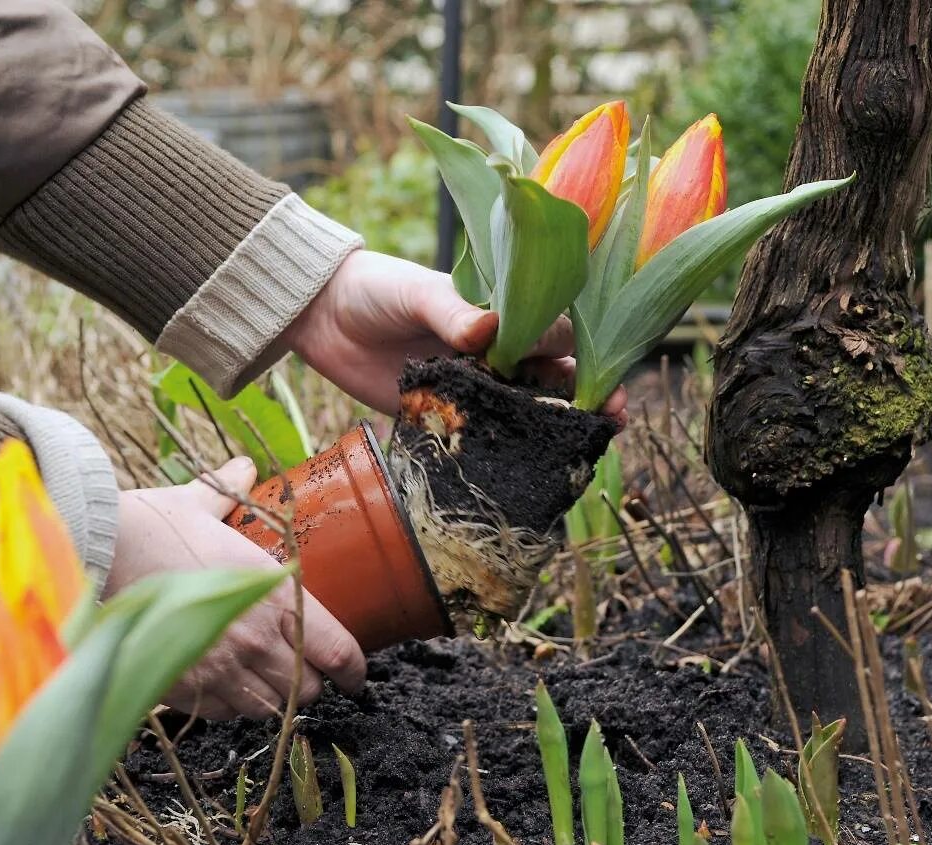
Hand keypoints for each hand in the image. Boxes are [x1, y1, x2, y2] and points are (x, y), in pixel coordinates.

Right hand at [102, 457, 365, 719]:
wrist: (97, 553)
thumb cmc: (153, 525)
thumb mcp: (201, 504)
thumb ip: (231, 492)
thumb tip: (243, 467)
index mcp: (276, 594)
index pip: (338, 650)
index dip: (353, 670)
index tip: (355, 677)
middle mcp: (257, 638)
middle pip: (309, 689)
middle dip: (308, 682)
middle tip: (299, 669)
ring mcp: (222, 668)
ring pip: (269, 708)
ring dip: (270, 697)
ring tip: (260, 678)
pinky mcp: (187, 689)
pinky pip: (226, 715)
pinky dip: (232, 706)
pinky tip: (223, 684)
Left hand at [284, 250, 627, 423]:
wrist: (320, 316)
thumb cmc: (376, 289)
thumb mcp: (415, 291)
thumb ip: (451, 311)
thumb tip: (487, 329)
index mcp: (501, 312)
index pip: (556, 330)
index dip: (587, 352)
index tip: (608, 378)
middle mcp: (495, 351)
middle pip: (554, 376)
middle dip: (587, 397)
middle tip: (612, 419)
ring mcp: (472, 386)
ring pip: (525, 410)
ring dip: (553, 430)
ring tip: (580, 450)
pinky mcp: (443, 415)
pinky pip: (481, 437)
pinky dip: (504, 452)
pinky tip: (525, 469)